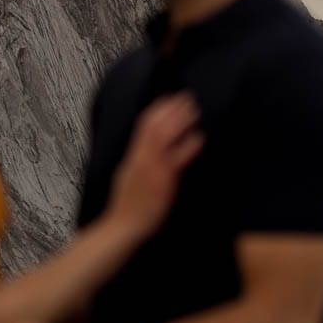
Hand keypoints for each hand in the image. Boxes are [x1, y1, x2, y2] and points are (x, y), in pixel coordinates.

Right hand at [108, 93, 202, 237]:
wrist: (124, 225)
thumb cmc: (127, 204)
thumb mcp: (128, 175)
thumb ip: (139, 159)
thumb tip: (146, 147)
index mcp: (133, 155)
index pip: (143, 125)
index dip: (157, 109)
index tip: (169, 97)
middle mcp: (142, 158)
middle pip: (156, 125)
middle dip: (171, 109)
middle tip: (186, 97)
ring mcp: (152, 168)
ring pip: (165, 136)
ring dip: (180, 121)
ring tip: (193, 110)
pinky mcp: (163, 181)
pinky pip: (177, 159)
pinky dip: (188, 146)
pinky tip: (199, 138)